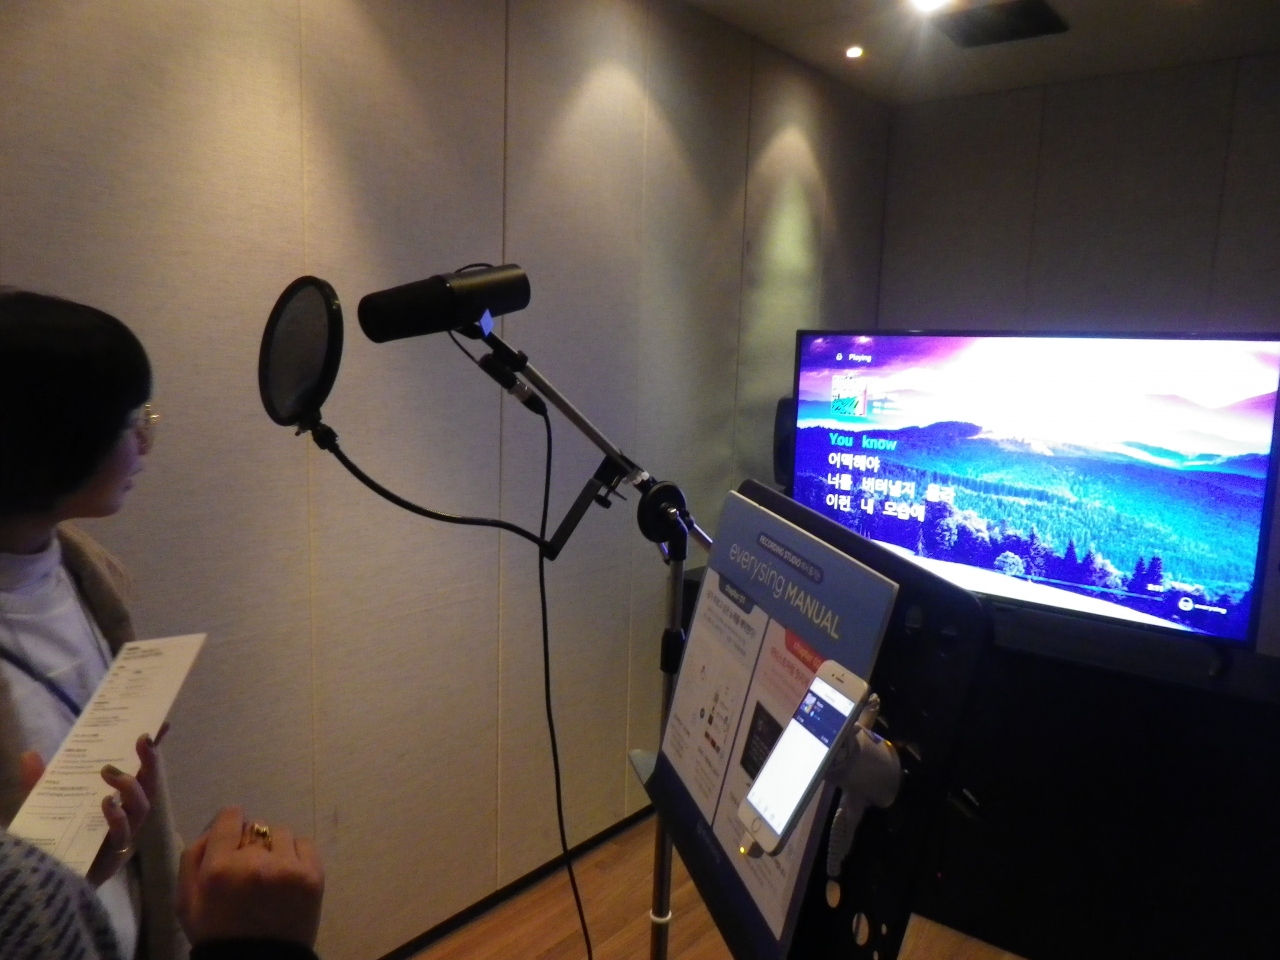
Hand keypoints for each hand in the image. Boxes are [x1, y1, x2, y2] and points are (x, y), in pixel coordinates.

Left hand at [16, 724, 165, 886]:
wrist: (43, 882)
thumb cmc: (51, 841)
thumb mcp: (44, 806)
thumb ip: (39, 782)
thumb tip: (29, 754)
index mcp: (117, 801)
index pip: (140, 771)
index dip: (152, 751)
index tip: (161, 724)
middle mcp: (127, 817)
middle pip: (150, 786)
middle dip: (151, 762)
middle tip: (143, 739)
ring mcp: (123, 837)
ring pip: (142, 808)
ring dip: (131, 786)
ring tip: (109, 772)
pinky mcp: (113, 857)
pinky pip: (122, 835)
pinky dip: (116, 817)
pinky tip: (105, 803)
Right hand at [178, 806, 324, 946]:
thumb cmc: (217, 931)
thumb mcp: (187, 899)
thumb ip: (194, 856)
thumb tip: (216, 827)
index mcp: (219, 868)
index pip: (230, 817)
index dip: (230, 825)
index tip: (232, 838)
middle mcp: (254, 862)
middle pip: (256, 827)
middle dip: (251, 844)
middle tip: (250, 869)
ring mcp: (286, 867)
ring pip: (281, 833)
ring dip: (274, 848)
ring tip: (270, 874)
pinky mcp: (312, 874)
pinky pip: (304, 843)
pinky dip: (296, 855)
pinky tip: (288, 876)